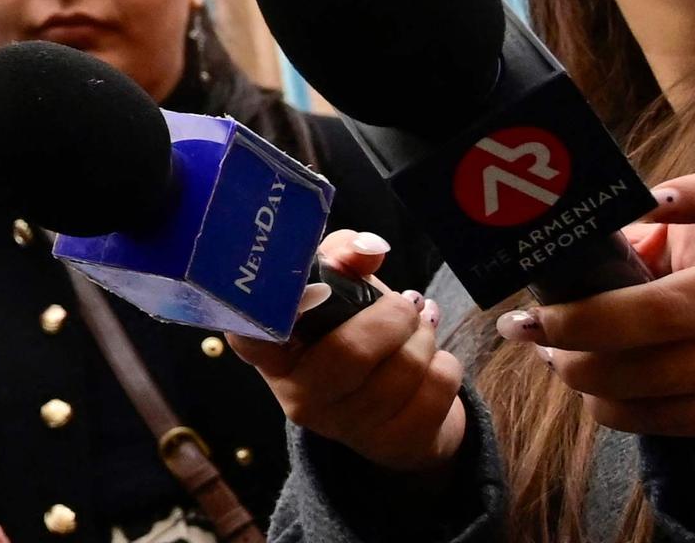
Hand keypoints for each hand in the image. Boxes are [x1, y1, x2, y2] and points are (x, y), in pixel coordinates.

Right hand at [228, 230, 467, 474]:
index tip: (307, 291)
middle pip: (352, 351)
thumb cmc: (355, 335)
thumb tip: (371, 249)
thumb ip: (344, 256)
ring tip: (418, 332)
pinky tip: (433, 363)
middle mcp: (296, 395)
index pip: (248, 336)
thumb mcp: (340, 291)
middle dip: (394, 316)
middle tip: (403, 305)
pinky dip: (446, 365)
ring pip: (405, 368)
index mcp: (270, 353)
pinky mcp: (392, 444)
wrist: (396, 411)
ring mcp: (344, 426)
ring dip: (425, 338)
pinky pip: (437, 389)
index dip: (273, 312)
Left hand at [497, 166, 694, 448]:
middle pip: (664, 309)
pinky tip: (591, 391)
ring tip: (552, 356)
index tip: (646, 198)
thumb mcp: (683, 251)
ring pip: (655, 372)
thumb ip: (629, 237)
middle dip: (580, 323)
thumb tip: (541, 245)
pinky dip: (609, 406)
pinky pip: (663, 415)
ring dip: (583, 370)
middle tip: (529, 325)